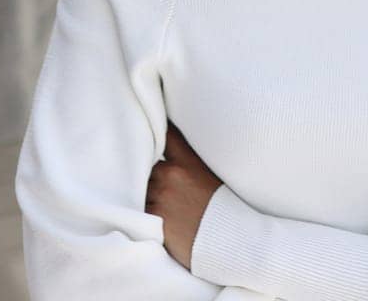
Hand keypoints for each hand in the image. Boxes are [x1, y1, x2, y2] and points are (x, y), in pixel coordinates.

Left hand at [146, 123, 222, 269]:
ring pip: (141, 190)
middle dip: (149, 174)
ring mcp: (160, 196)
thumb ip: (190, 166)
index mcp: (188, 161)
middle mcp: (171, 174)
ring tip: (157, 204)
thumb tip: (177, 161)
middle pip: (147, 166)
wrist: (229, 238)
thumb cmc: (223, 209)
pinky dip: (142, 213)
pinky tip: (153, 219)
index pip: (167, 136)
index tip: (149, 130)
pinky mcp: (153, 218)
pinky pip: (139, 211)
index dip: (156, 132)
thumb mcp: (211, 177)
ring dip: (144, 195)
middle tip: (153, 183)